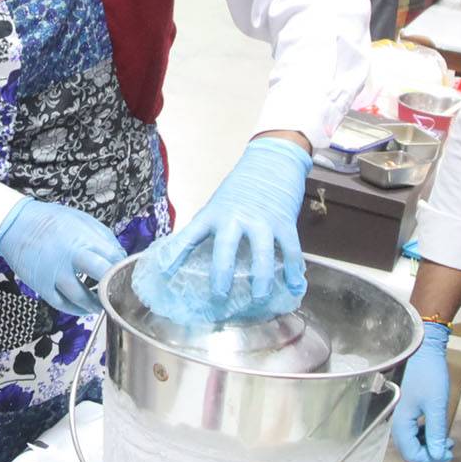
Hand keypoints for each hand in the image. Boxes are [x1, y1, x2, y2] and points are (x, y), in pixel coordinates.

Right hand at [0, 198, 126, 318]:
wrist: (16, 224)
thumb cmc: (51, 220)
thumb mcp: (82, 219)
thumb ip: (102, 237)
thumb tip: (119, 257)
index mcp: (83, 238)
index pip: (113, 257)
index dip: (123, 268)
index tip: (126, 274)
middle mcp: (70, 256)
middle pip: (101, 276)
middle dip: (113, 286)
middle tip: (118, 293)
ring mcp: (55, 273)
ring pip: (81, 297)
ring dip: (95, 304)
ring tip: (102, 304)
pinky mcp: (42, 285)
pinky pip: (62, 304)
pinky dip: (75, 309)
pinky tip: (83, 308)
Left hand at [148, 137, 311, 304]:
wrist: (271, 163)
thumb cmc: (240, 191)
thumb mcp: (217, 206)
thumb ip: (205, 229)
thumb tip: (181, 257)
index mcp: (214, 214)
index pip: (190, 235)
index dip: (176, 254)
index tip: (165, 272)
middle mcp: (236, 217)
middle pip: (226, 246)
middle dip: (222, 271)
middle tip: (219, 294)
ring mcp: (262, 221)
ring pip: (262, 253)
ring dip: (261, 277)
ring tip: (259, 297)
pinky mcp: (284, 223)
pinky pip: (291, 250)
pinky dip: (294, 271)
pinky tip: (295, 287)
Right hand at [391, 322, 454, 461]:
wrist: (423, 348)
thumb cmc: (429, 374)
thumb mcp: (436, 406)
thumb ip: (436, 433)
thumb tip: (438, 456)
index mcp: (400, 421)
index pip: (412, 454)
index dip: (431, 458)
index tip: (448, 453)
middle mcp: (395, 420)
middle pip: (410, 449)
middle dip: (430, 452)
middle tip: (449, 447)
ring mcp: (399, 413)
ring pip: (411, 440)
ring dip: (428, 443)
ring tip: (446, 438)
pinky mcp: (405, 407)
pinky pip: (412, 429)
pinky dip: (425, 433)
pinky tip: (436, 428)